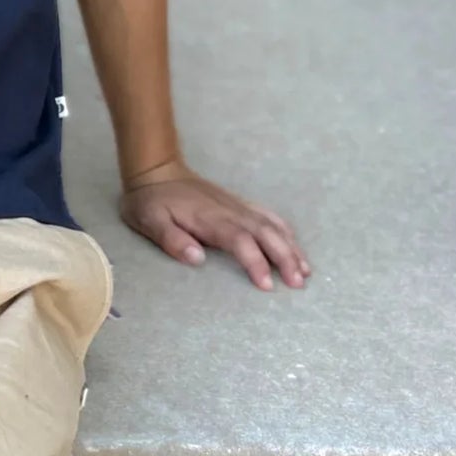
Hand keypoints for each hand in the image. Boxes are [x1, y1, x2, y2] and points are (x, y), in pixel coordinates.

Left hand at [118, 161, 310, 290]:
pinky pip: (268, 216)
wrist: (156, 170)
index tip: (266, 285)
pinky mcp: (239, 204)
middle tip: (298, 284)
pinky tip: (294, 246)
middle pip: (265, 234)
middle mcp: (230, 211)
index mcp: (210, 219)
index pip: (240, 241)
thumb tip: (197, 258)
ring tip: (305, 272)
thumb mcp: (149, 221)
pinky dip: (285, 231)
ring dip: (291, 248)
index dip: (255, 262)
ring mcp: (237, 206)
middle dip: (285, 258)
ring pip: (272, 226)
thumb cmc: (151, 201)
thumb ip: (171, 239)